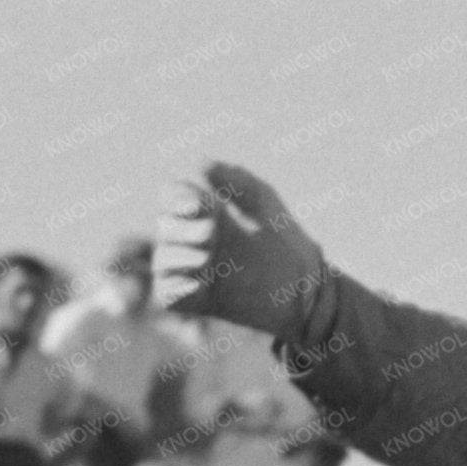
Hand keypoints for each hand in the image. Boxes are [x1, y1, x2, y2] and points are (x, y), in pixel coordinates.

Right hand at [156, 164, 329, 338]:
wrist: (303, 288)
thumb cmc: (284, 240)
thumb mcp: (264, 203)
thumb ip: (237, 181)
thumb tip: (200, 164)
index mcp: (202, 211)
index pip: (172, 196)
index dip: (177, 197)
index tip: (198, 204)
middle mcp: (189, 239)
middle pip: (165, 226)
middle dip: (183, 228)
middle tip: (211, 232)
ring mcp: (190, 270)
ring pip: (163, 260)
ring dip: (179, 256)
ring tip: (206, 257)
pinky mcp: (193, 300)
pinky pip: (167, 295)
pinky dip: (176, 289)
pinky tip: (198, 285)